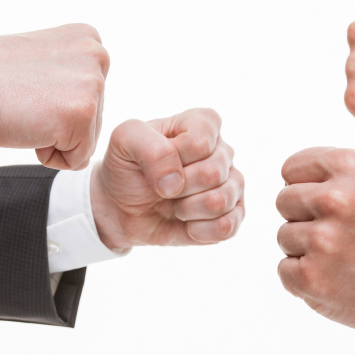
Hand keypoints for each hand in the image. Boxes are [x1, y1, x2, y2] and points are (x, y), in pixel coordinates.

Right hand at [0, 24, 108, 169]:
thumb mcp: (43, 63)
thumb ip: (70, 78)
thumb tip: (83, 125)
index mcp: (89, 40)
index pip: (92, 98)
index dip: (56, 105)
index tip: (28, 87)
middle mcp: (98, 57)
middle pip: (93, 121)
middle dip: (57, 124)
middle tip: (24, 101)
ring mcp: (93, 85)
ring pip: (86, 142)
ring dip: (52, 139)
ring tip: (25, 110)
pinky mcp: (82, 115)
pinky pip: (76, 160)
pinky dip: (48, 156)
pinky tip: (27, 126)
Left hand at [91, 108, 244, 250]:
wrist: (121, 208)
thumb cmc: (127, 169)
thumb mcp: (123, 141)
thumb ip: (150, 147)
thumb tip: (175, 181)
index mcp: (202, 123)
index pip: (201, 141)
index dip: (173, 158)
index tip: (154, 162)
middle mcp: (223, 151)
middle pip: (213, 173)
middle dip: (178, 188)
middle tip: (163, 188)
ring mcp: (232, 184)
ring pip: (221, 201)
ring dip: (187, 210)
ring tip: (175, 205)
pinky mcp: (233, 215)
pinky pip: (227, 227)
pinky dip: (198, 231)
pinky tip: (187, 223)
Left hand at [276, 147, 354, 343]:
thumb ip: (331, 172)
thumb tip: (288, 176)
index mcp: (351, 167)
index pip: (290, 169)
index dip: (306, 188)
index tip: (329, 206)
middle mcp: (336, 199)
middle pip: (283, 200)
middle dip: (303, 217)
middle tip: (338, 234)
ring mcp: (322, 240)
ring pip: (283, 235)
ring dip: (304, 249)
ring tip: (341, 257)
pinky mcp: (311, 277)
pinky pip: (284, 269)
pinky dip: (302, 278)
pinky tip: (334, 277)